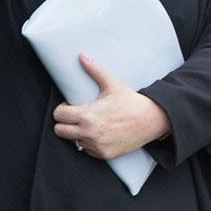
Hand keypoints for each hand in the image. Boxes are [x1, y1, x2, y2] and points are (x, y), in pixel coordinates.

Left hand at [52, 54, 170, 159]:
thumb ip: (95, 70)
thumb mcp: (112, 84)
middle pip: (59, 131)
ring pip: (73, 141)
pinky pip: (87, 150)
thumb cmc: (131, 102)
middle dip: (65, 122)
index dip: (63, 109)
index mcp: (87, 116)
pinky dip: (90, 143)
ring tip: (90, 124)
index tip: (71, 106)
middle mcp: (89, 133)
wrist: (152, 120)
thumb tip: (82, 56)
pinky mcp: (104, 154)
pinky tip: (100, 133)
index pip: (58, 115)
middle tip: (77, 116)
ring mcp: (96, 145)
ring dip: (77, 133)